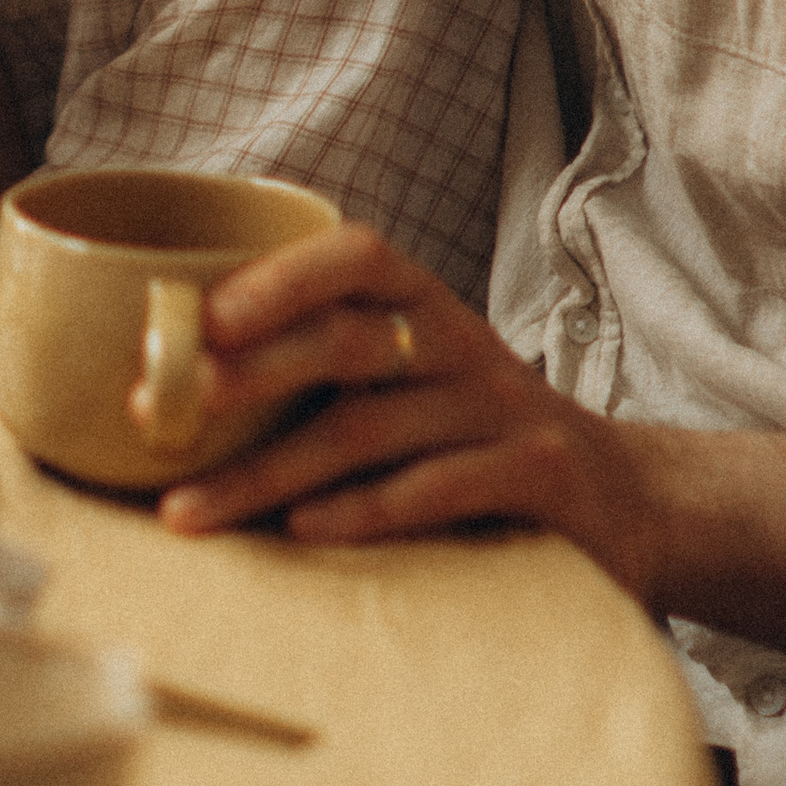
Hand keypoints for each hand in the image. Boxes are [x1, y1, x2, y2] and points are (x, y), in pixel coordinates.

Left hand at [153, 221, 657, 593]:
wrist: (623, 498)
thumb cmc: (468, 436)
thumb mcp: (409, 380)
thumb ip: (322, 366)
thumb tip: (172, 381)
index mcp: (423, 303)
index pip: (356, 254)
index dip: (277, 276)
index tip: (198, 317)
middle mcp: (462, 342)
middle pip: (347, 341)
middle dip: (247, 375)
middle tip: (161, 410)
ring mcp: (502, 407)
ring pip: (368, 430)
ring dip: (266, 473)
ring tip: (187, 509)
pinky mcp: (537, 475)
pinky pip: (435, 489)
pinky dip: (359, 512)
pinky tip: (299, 531)